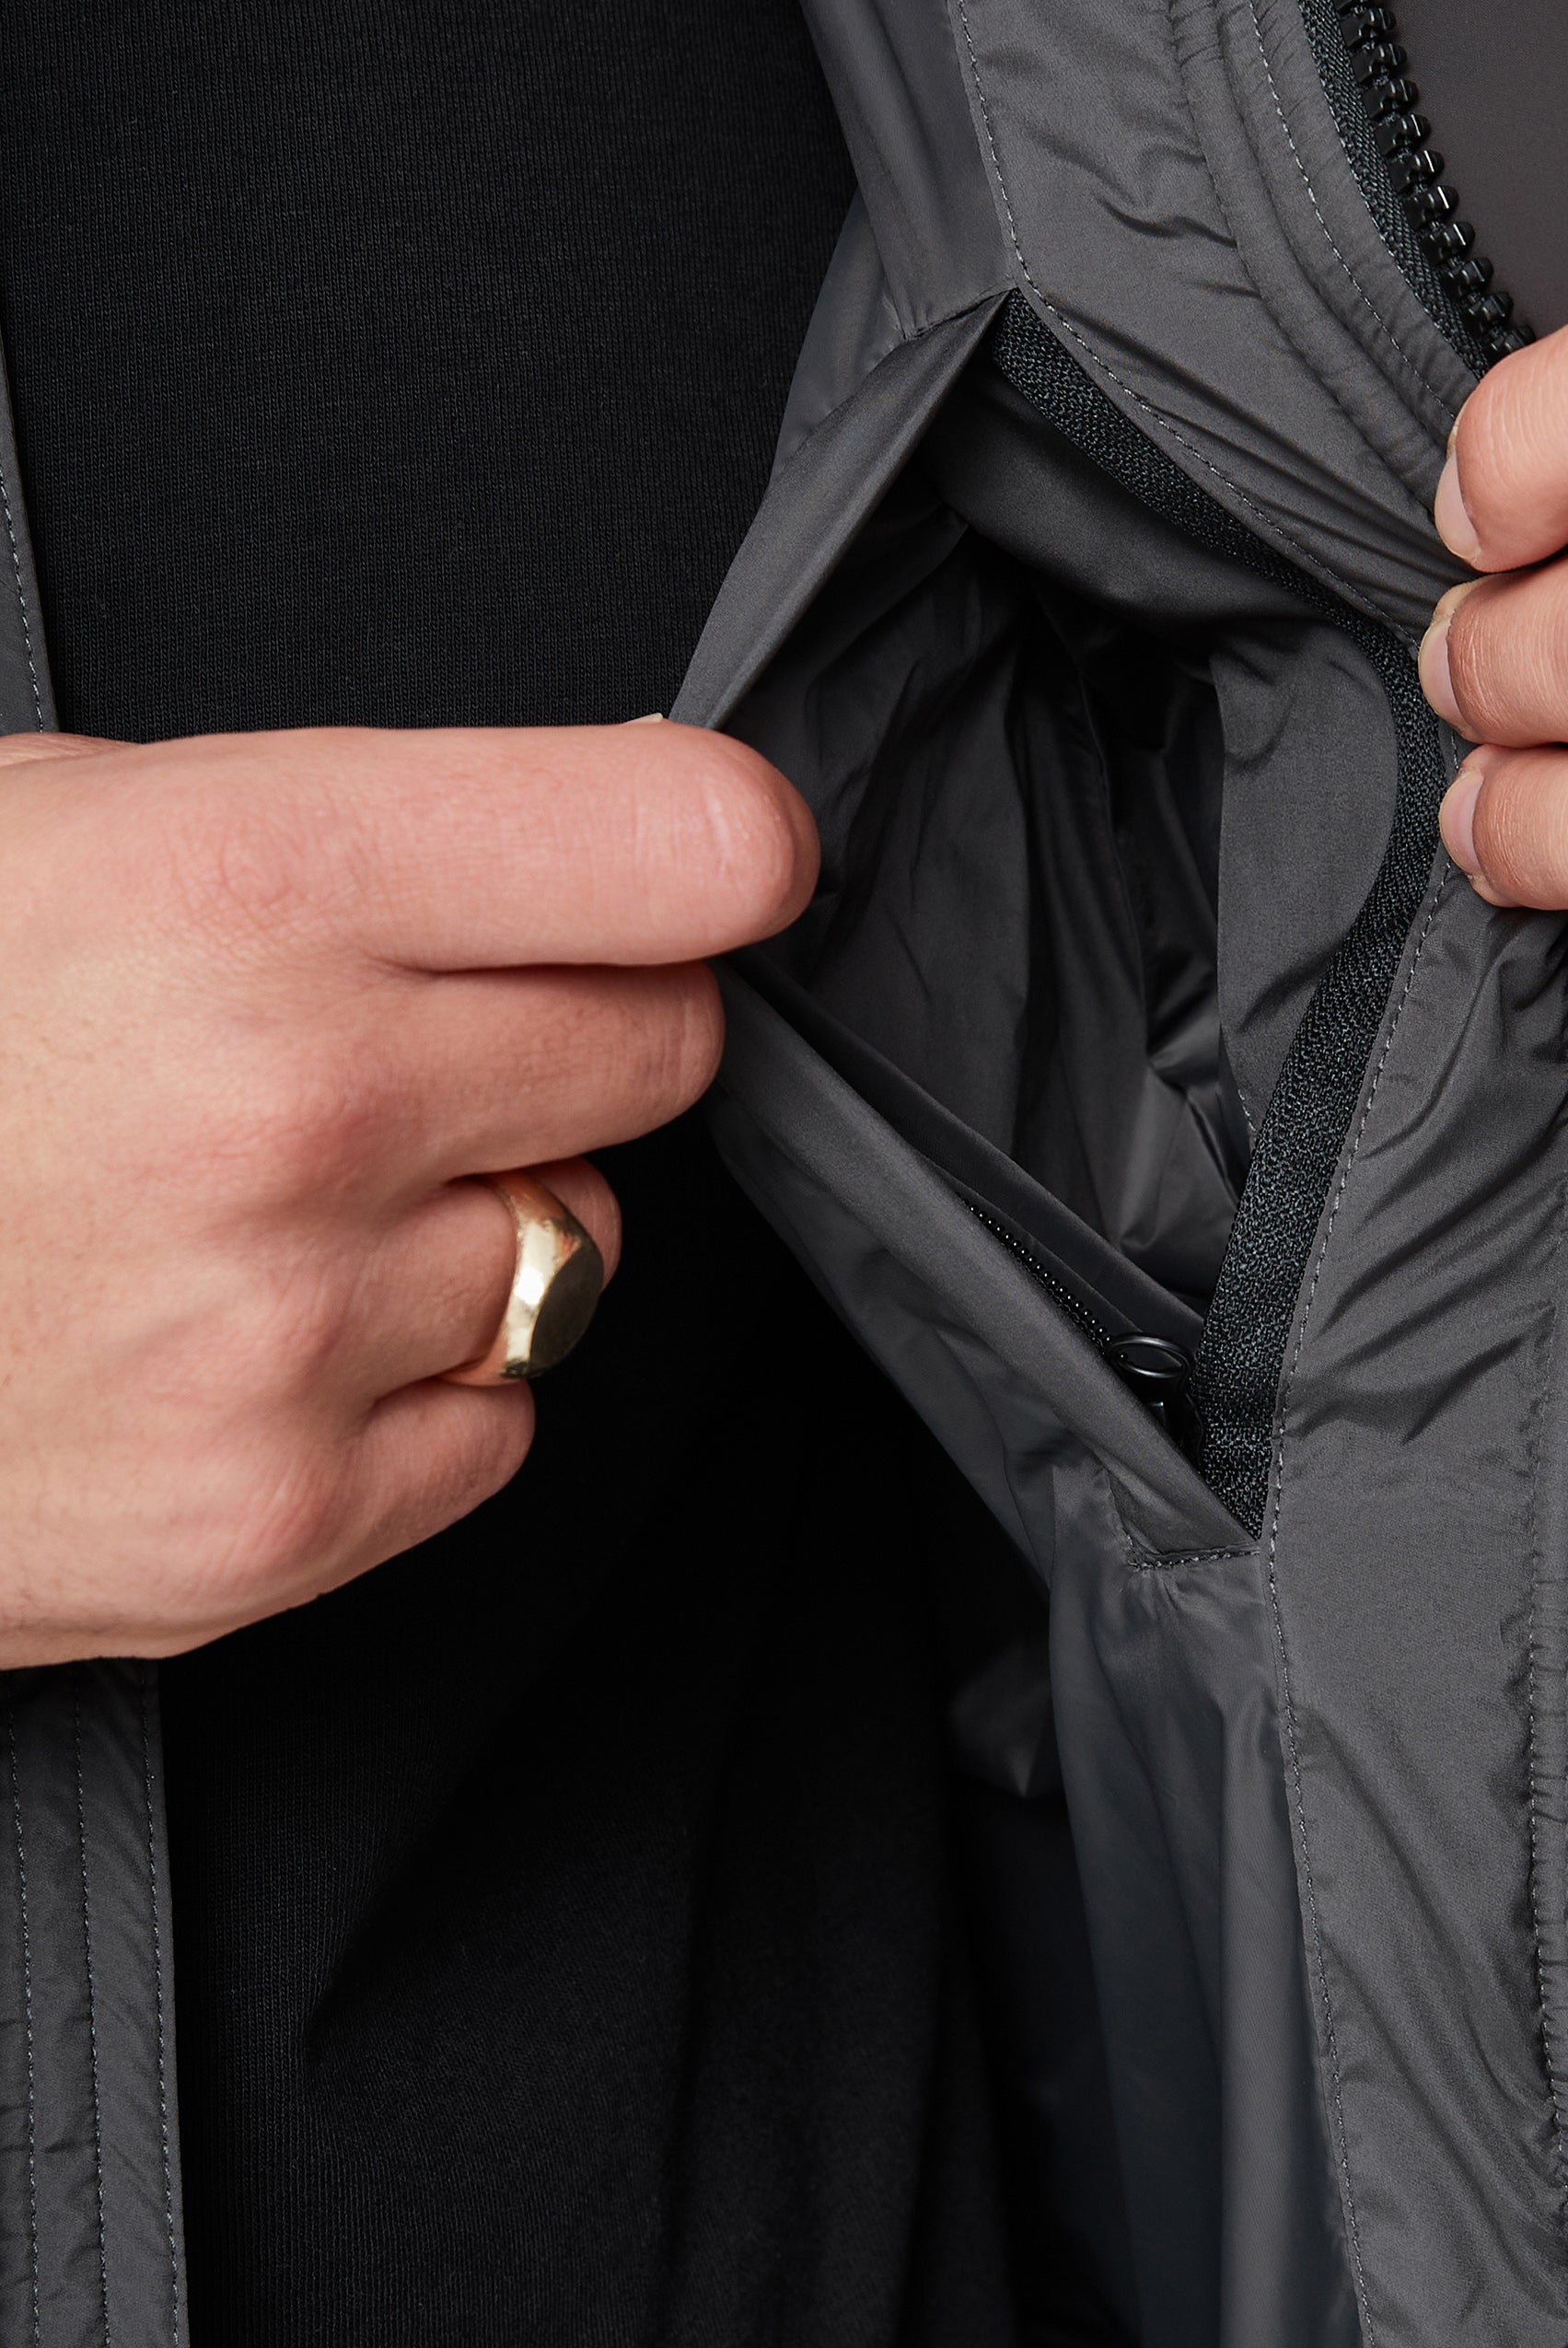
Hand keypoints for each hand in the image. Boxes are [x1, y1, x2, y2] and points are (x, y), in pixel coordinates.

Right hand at [0, 721, 813, 1663]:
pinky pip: (503, 1426)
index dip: (721, 854)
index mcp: (247, 881)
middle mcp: (297, 1101)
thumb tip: (604, 834)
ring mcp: (292, 1329)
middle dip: (575, 1035)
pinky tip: (238, 1338)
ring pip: (585, 1248)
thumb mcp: (53, 829)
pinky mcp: (279, 1519)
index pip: (687, 844)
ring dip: (470, 1223)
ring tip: (253, 1206)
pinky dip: (409, 1390)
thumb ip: (342, 828)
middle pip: (667, 1048)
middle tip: (405, 1039)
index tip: (710, 872)